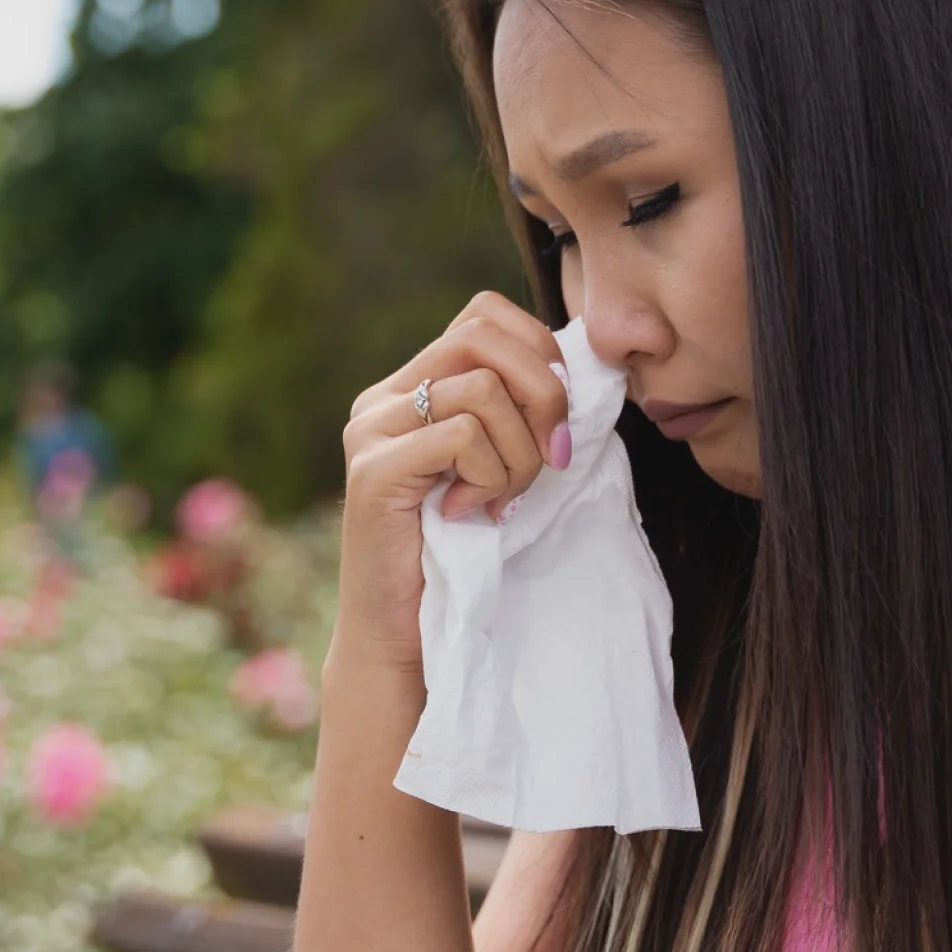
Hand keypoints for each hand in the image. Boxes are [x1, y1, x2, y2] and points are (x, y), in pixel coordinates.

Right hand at [335, 291, 570, 664]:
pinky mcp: (375, 470)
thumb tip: (579, 370)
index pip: (483, 315)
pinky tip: (473, 514)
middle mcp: (382, 399)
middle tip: (552, 458)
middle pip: (483, 334)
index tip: (556, 420)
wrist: (404, 636)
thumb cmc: (460, 556)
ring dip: (518, 452)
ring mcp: (371, 430)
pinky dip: (490, 477)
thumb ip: (516, 414)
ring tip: (502, 501)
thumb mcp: (498, 468)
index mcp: (409, 388)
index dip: (539, 350)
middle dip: (542, 392)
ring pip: (482, 387)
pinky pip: (463, 435)